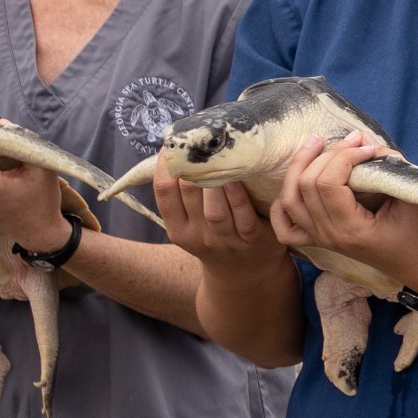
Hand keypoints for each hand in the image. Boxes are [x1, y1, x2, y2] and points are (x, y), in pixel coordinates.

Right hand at [157, 156, 286, 277]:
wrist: (245, 273)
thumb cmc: (215, 235)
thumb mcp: (191, 223)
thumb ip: (184, 195)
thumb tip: (176, 148)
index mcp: (178, 229)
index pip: (164, 195)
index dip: (164, 168)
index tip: (171, 146)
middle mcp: (198, 237)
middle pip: (189, 198)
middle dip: (192, 169)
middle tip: (198, 144)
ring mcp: (226, 241)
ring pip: (215, 212)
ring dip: (215, 185)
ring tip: (217, 159)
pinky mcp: (253, 240)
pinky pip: (244, 219)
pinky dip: (239, 199)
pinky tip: (238, 180)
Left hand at [270, 131, 417, 288]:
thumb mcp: (414, 197)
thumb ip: (390, 167)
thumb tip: (365, 141)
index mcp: (351, 229)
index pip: (328, 183)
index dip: (345, 156)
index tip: (369, 148)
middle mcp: (329, 235)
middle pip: (305, 185)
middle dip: (327, 154)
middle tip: (353, 140)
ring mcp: (321, 239)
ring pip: (289, 199)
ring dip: (300, 167)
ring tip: (317, 143)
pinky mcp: (320, 240)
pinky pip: (286, 226)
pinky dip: (284, 203)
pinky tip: (296, 183)